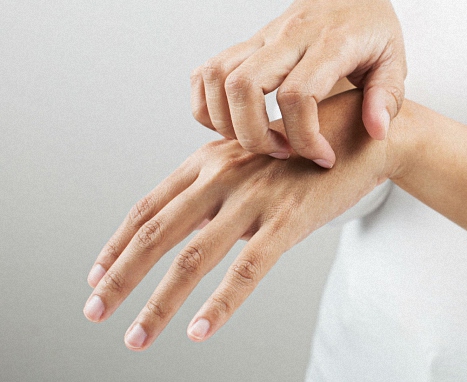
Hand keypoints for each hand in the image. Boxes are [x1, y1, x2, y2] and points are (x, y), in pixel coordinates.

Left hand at [84, 90, 396, 349]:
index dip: (117, 244)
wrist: (366, 134)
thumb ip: (223, 192)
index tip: (97, 274)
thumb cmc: (311, 150)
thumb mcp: (256, 161)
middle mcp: (223, 174)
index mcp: (210, 159)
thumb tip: (198, 232)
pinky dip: (220, 304)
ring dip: (158, 303)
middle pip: (156, 234)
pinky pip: (247, 269)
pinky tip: (199, 330)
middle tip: (95, 311)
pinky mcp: (289, 219)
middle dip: (119, 278)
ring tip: (136, 337)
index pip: (149, 207)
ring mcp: (254, 197)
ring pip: (192, 258)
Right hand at [191, 0, 406, 167]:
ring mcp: (263, 37)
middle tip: (283, 154)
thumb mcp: (395, 61)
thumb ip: (386, 97)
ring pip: (217, 76)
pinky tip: (235, 124)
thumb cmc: (374, 32)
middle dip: (253, 135)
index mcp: (330, 43)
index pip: (297, 94)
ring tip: (260, 142)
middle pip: (244, 86)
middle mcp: (290, 36)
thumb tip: (376, 132)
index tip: (324, 157)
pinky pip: (206, 71)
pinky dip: (206, 104)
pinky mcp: (247, 43)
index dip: (305, 137)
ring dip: (226, 122)